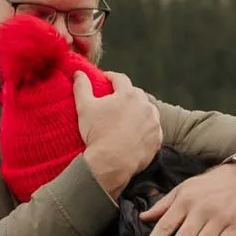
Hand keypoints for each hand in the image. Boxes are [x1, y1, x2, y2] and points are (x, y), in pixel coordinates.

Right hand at [75, 71, 160, 197]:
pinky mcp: (157, 138)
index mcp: (128, 94)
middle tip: (115, 102)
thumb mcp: (85, 107)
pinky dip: (145, 128)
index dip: (111, 78)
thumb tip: (78, 73)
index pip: (120, 79)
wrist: (111, 163)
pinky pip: (152, 129)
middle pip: (135, 94)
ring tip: (126, 118)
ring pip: (146, 111)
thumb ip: (82, 86)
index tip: (105, 80)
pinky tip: (135, 133)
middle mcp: (145, 105)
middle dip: (126, 95)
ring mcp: (153, 122)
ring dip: (138, 111)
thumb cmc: (97, 134)